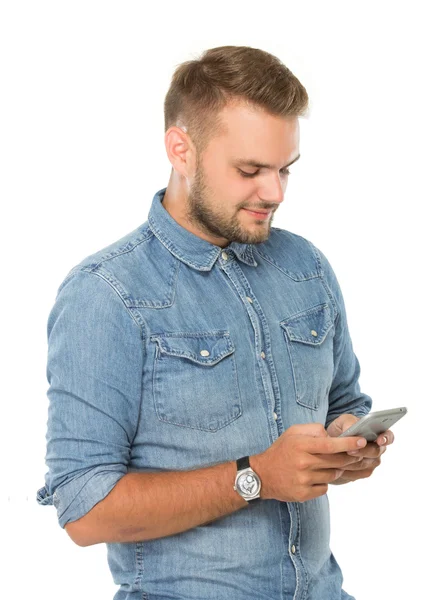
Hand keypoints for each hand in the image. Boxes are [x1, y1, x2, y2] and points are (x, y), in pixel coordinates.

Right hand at [251, 423, 367, 501]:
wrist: (262, 475)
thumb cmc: (281, 450)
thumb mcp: (293, 433)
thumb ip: (314, 430)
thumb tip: (332, 436)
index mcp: (301, 445)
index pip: (330, 444)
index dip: (348, 443)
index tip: (362, 441)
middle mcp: (303, 463)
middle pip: (336, 461)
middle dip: (349, 457)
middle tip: (355, 454)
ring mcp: (303, 480)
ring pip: (333, 475)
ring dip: (335, 470)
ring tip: (326, 465)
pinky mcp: (303, 494)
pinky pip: (324, 488)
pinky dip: (324, 482)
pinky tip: (314, 477)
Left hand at [326, 414, 393, 484]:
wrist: (332, 443)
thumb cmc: (342, 428)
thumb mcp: (344, 421)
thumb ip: (349, 422)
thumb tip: (352, 428)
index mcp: (379, 434)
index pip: (388, 436)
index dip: (385, 438)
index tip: (379, 440)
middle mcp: (378, 449)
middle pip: (375, 452)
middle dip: (362, 451)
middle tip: (350, 450)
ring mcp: (372, 462)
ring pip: (364, 464)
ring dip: (351, 461)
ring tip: (338, 458)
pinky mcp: (363, 472)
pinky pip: (356, 474)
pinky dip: (346, 470)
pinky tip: (337, 466)